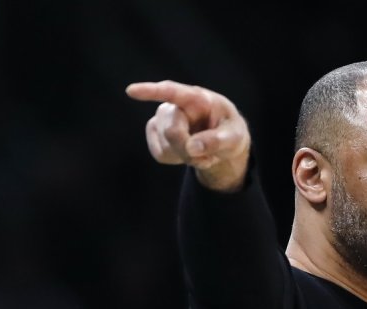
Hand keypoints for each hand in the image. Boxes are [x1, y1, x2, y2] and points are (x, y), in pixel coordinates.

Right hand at [126, 80, 250, 190]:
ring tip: (202, 152)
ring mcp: (162, 118)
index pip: (172, 92)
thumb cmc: (230, 132)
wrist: (223, 140)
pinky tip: (187, 152)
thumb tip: (191, 148)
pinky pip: (159, 154)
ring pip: (165, 146)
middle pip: (172, 132)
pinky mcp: (154, 132)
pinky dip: (175, 159)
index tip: (131, 91)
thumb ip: (217, 141)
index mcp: (197, 98)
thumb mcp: (234, 137)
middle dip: (188, 150)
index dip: (151, 92)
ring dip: (185, 157)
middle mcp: (175, 105)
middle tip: (209, 158)